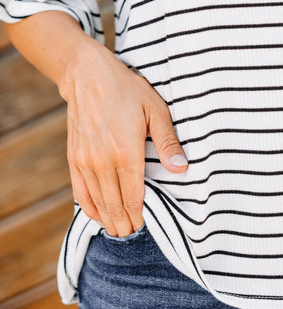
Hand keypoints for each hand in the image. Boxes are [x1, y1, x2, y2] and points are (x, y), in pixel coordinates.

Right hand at [60, 38, 187, 236]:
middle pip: (114, 205)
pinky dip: (89, 207)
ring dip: (108, 219)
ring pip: (97, 202)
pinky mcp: (73, 158)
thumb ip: (168, 142)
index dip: (139, 216)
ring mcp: (85, 161)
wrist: (88, 75)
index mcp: (126, 153)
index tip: (145, 226)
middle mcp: (103, 162)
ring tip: (119, 230)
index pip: (133, 197)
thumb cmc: (127, 89)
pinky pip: (80, 191)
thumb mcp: (156, 109)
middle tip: (133, 233)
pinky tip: (97, 214)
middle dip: (124, 224)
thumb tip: (182, 169)